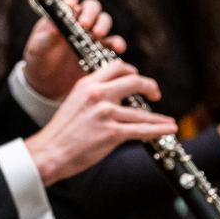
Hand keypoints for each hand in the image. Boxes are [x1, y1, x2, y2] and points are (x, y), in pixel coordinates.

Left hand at [22, 0, 125, 99]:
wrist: (46, 84)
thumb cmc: (38, 59)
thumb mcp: (37, 47)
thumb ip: (45, 35)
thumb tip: (55, 25)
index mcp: (61, 12)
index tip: (69, 5)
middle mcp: (78, 19)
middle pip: (92, 5)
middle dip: (90, 13)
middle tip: (84, 24)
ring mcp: (91, 34)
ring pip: (104, 19)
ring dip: (103, 24)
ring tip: (97, 34)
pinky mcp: (100, 49)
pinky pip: (113, 42)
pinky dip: (117, 43)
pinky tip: (118, 48)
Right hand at [24, 60, 176, 185]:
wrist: (50, 152)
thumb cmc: (61, 131)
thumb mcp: (74, 102)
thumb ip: (93, 95)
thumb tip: (114, 96)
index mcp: (87, 84)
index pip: (117, 67)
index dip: (133, 72)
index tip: (138, 80)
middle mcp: (98, 94)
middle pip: (135, 81)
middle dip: (150, 87)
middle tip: (155, 94)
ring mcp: (105, 113)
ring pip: (141, 112)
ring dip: (159, 117)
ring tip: (169, 121)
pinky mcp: (111, 133)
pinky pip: (142, 130)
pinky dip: (159, 130)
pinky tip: (168, 130)